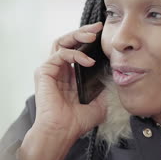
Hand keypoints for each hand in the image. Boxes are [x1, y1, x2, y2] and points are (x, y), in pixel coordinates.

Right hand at [18, 22, 106, 159]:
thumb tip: (116, 74)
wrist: (62, 131)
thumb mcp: (99, 102)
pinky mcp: (44, 71)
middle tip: (98, 28)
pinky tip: (88, 61)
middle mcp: (58, 69)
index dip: (88, 41)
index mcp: (69, 75)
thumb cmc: (76, 121)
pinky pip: (60, 54)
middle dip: (83, 32)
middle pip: (68, 41)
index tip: (103, 34)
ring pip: (61, 42)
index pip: (77, 49)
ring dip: (77, 36)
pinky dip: (75, 54)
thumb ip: (104, 87)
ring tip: (92, 36)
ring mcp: (50, 69)